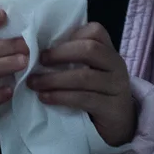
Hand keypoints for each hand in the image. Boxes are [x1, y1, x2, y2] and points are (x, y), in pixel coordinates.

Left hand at [28, 22, 136, 145]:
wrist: (119, 122)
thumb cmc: (96, 92)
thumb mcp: (89, 70)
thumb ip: (72, 58)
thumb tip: (36, 50)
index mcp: (109, 51)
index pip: (95, 31)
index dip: (70, 35)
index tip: (48, 46)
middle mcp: (116, 65)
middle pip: (90, 49)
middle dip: (59, 54)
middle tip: (38, 61)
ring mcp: (116, 86)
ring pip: (84, 77)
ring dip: (54, 79)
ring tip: (34, 83)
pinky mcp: (111, 108)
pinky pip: (84, 98)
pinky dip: (61, 97)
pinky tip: (45, 98)